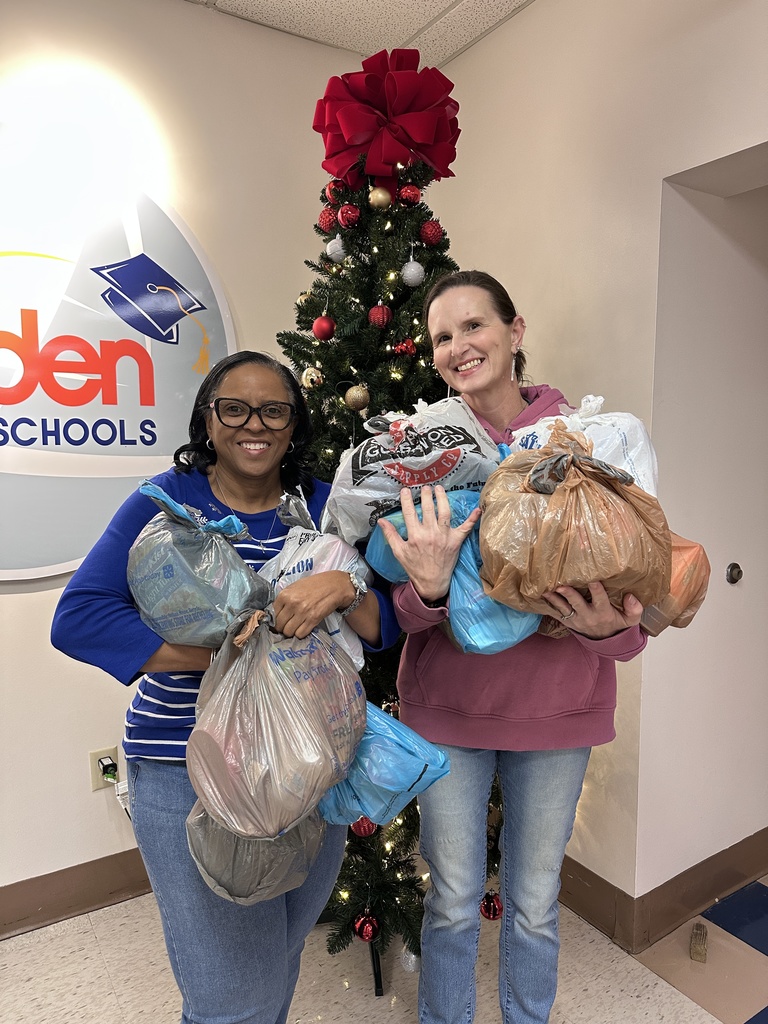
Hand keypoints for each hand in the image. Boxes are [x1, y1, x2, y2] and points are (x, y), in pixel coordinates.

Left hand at [272, 571, 357, 638]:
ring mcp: (302, 612)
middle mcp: (292, 604)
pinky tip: (304, 627)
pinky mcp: (313, 619)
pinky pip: (300, 634)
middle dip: (282, 628)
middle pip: (279, 625)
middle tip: (288, 626)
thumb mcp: (295, 587)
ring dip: (291, 632)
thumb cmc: (314, 585)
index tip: (279, 622)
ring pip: (288, 632)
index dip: (275, 620)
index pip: (272, 615)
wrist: (335, 585)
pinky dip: (301, 633)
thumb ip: (284, 599)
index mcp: (284, 595)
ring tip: (296, 627)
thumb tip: (275, 614)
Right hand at [376, 485, 480, 602]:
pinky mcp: (456, 541)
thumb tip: (381, 521)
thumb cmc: (415, 567)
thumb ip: (391, 535)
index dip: (406, 500)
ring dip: (442, 498)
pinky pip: (466, 528)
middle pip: (428, 509)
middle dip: (426, 495)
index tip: (405, 490)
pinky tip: (478, 509)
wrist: (432, 583)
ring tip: (439, 488)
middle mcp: (430, 533)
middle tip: (425, 487)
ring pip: (445, 512)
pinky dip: (472, 519)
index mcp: (415, 536)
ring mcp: (445, 536)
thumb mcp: (399, 552)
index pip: (409, 512)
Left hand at [541, 582, 642, 638]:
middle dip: (569, 594)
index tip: (592, 579)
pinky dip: (548, 605)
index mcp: (603, 612)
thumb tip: (630, 596)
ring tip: (546, 590)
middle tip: (561, 586)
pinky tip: (541, 596)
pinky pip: (556, 614)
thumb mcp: (631, 620)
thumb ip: (634, 609)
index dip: (596, 589)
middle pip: (577, 603)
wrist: (606, 640)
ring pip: (563, 608)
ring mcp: (576, 619)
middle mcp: (588, 615)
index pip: (600, 599)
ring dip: (554, 599)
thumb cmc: (618, 624)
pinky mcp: (568, 622)